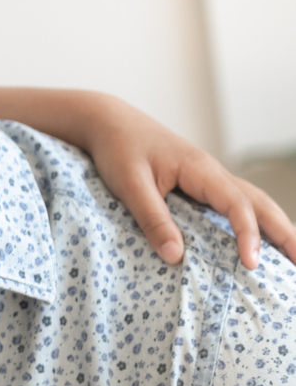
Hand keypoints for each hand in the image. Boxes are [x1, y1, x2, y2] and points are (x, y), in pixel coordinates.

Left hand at [89, 100, 295, 269]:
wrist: (109, 122)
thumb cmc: (118, 149)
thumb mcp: (129, 184)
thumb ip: (152, 218)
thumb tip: (176, 257)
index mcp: (200, 169)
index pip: (237, 204)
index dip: (248, 234)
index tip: (251, 263)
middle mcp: (212, 172)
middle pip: (260, 202)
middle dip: (284, 232)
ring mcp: (207, 177)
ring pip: (252, 201)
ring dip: (275, 227)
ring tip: (293, 255)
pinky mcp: (198, 183)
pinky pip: (235, 203)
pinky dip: (254, 221)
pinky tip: (258, 240)